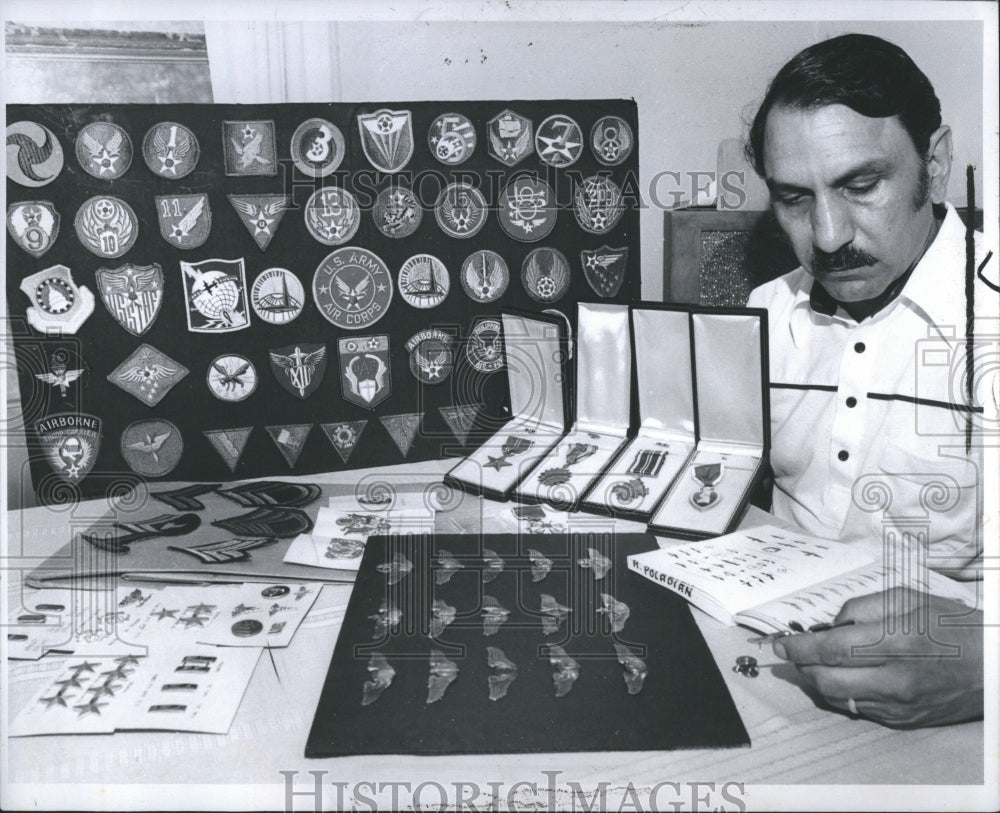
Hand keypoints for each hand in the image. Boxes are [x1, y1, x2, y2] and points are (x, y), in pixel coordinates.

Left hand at [773, 587, 983, 726]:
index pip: (831, 649)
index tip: (780, 644)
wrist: (993, 666)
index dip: (798, 647)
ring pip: (837, 697)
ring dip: (818, 680)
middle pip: (826, 679)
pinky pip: (858, 708)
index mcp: (896, 641)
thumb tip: (830, 625)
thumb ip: (862, 609)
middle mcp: (895, 677)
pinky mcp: (903, 720)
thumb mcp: (908, 600)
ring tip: (817, 662)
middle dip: (802, 666)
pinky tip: (845, 676)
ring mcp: (899, 704)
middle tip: (792, 652)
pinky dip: (842, 692)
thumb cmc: (953, 626)